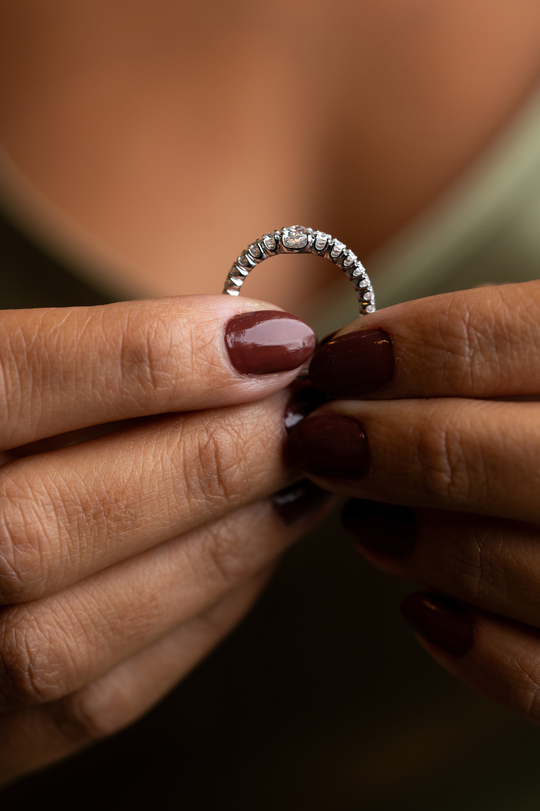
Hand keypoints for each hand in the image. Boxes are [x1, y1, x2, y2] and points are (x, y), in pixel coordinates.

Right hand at [0, 295, 327, 784]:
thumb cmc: (18, 440)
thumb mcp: (27, 383)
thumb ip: (107, 365)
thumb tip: (257, 350)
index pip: (15, 377)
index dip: (154, 356)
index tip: (272, 341)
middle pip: (46, 523)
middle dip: (206, 464)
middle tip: (301, 419)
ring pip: (74, 630)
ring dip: (219, 549)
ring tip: (299, 484)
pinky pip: (99, 698)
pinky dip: (198, 618)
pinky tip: (253, 553)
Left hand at [288, 280, 539, 721]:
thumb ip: (481, 348)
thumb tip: (357, 361)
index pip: (513, 337)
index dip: (411, 348)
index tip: (338, 362)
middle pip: (502, 458)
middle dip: (392, 448)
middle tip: (323, 438)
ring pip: (518, 568)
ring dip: (421, 544)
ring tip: (369, 518)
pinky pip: (536, 673)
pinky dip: (473, 646)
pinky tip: (428, 607)